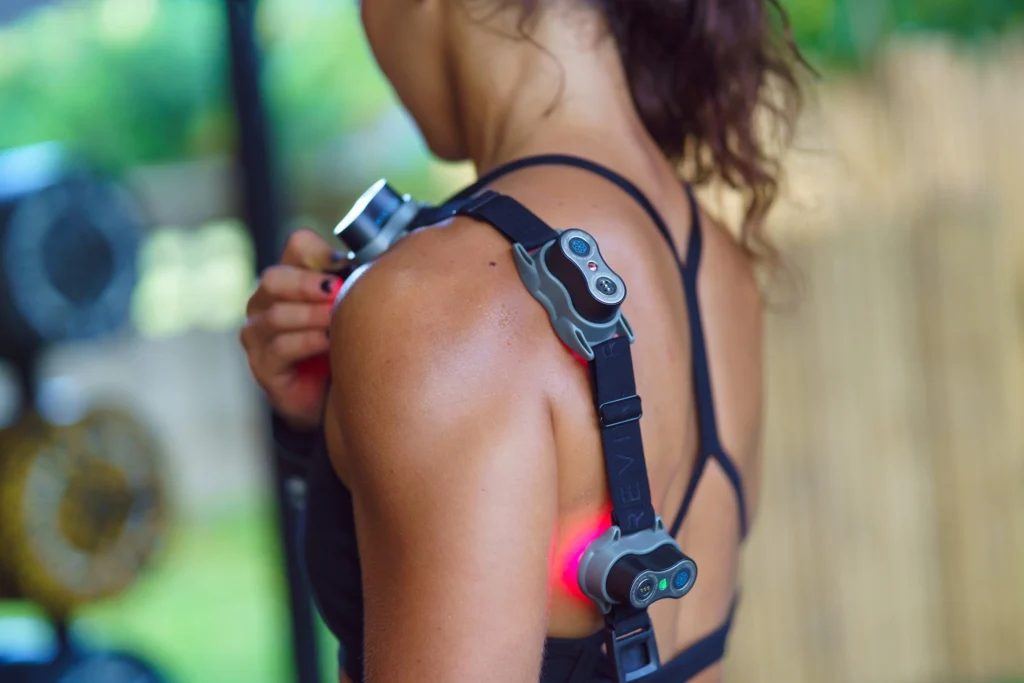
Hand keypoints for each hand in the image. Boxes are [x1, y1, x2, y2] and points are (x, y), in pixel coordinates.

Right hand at [240, 229, 347, 429]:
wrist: (332, 396)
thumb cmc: (342, 346)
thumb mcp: (348, 310)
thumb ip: (351, 283)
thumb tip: (366, 261)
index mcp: (289, 279)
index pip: (297, 246)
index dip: (320, 252)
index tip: (345, 266)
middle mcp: (265, 303)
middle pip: (275, 278)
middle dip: (308, 284)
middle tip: (337, 291)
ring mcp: (258, 335)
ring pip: (277, 314)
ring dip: (313, 315)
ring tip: (337, 320)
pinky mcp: (263, 366)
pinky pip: (281, 347)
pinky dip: (308, 342)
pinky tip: (329, 343)